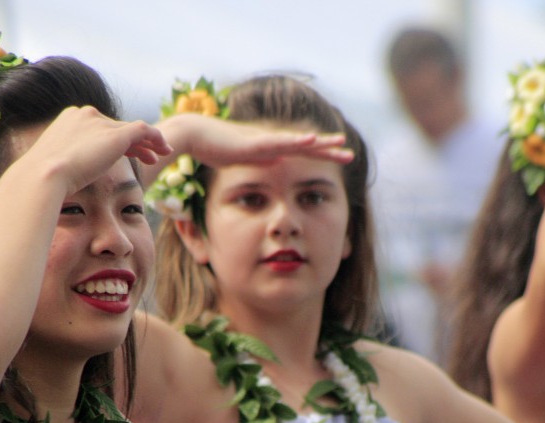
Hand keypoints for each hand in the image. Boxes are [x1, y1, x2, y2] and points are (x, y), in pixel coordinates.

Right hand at [22, 106, 172, 193]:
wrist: (45, 175)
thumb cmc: (45, 177)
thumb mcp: (56, 163)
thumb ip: (69, 160)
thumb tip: (72, 171)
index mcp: (70, 119)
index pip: (101, 127)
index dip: (118, 140)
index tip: (128, 154)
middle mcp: (86, 115)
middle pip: (118, 127)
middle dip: (136, 142)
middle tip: (150, 156)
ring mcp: (102, 122)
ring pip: (134, 129)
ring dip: (150, 141)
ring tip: (162, 153)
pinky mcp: (117, 134)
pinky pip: (144, 130)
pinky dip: (156, 137)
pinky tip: (165, 148)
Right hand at [160, 112, 353, 167]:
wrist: (193, 136)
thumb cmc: (213, 147)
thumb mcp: (243, 161)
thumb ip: (260, 161)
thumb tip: (276, 163)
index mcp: (270, 150)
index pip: (302, 155)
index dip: (322, 157)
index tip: (340, 159)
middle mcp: (272, 143)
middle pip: (307, 148)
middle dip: (330, 151)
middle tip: (351, 154)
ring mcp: (265, 141)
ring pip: (299, 143)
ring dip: (320, 144)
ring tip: (341, 143)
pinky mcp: (255, 142)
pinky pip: (281, 142)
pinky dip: (297, 142)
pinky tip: (313, 140)